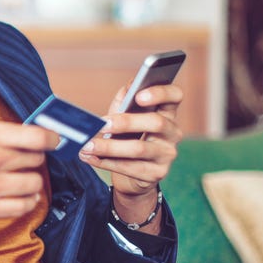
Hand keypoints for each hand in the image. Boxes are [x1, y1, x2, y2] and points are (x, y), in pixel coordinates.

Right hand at [0, 117, 59, 223]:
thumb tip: (23, 133)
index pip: (37, 136)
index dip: (52, 139)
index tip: (54, 141)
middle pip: (36, 160)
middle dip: (32, 160)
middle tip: (23, 161)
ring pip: (34, 184)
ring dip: (31, 182)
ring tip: (21, 180)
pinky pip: (23, 207)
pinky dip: (27, 201)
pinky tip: (19, 196)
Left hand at [78, 82, 182, 224]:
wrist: (133, 174)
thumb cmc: (128, 136)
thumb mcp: (125, 115)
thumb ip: (126, 99)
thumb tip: (127, 89)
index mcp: (167, 112)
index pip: (175, 96)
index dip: (160, 93)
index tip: (139, 95)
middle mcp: (172, 132)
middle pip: (156, 123)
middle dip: (126, 122)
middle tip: (101, 124)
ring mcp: (167, 154)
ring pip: (139, 148)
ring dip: (109, 147)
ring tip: (87, 145)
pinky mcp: (157, 173)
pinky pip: (129, 167)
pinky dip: (105, 162)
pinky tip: (89, 157)